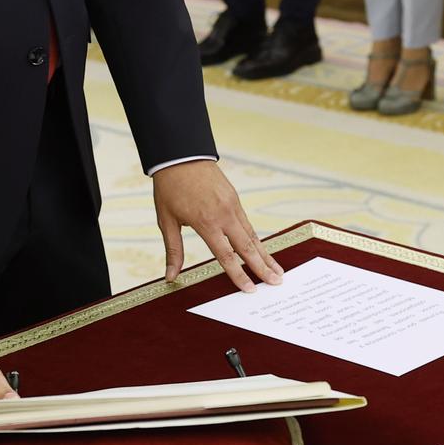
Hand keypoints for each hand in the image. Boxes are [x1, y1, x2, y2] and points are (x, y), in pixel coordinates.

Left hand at [152, 160, 284, 292]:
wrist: (180, 155)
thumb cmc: (170, 188)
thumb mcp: (166, 221)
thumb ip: (173, 251)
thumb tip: (170, 277)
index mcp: (206, 223)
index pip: (226, 255)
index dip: (239, 275)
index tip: (250, 290)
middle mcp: (224, 215)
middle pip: (248, 247)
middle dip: (263, 267)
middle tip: (277, 282)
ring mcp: (232, 205)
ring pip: (252, 235)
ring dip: (265, 254)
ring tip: (277, 270)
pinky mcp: (235, 198)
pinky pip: (248, 223)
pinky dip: (257, 239)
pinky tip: (262, 249)